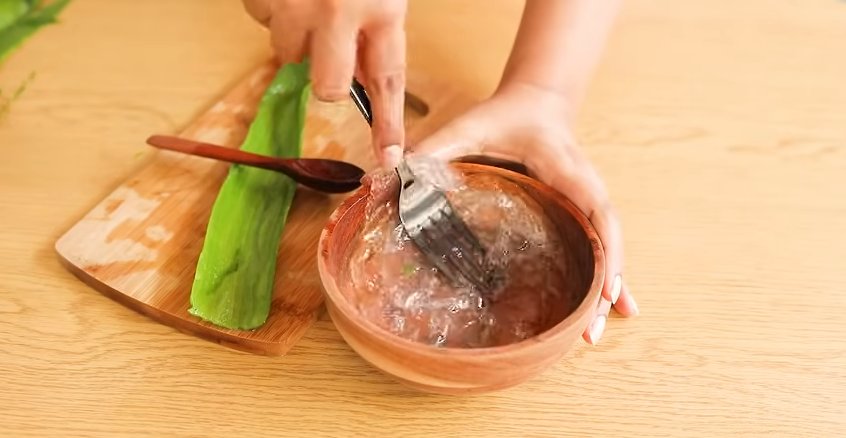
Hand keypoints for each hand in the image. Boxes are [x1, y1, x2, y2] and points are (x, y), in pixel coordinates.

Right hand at [243, 0, 407, 166]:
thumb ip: (373, 32)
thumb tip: (363, 79)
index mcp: (380, 7)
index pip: (387, 81)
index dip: (387, 122)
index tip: (388, 155)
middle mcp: (338, 12)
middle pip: (328, 87)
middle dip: (327, 77)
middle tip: (328, 46)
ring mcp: (296, 6)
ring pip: (287, 55)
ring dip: (297, 37)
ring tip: (308, 2)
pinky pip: (261, 21)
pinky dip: (272, 10)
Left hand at [409, 83, 638, 344]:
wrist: (537, 102)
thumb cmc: (506, 115)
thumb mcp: (468, 127)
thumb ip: (435, 149)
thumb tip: (394, 176)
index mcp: (567, 170)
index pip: (596, 209)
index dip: (605, 249)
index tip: (604, 287)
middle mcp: (585, 190)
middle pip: (607, 242)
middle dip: (604, 286)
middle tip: (588, 334)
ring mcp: (585, 204)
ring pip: (606, 251)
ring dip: (605, 293)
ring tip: (592, 337)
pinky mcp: (579, 215)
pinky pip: (598, 248)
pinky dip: (604, 278)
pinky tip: (609, 310)